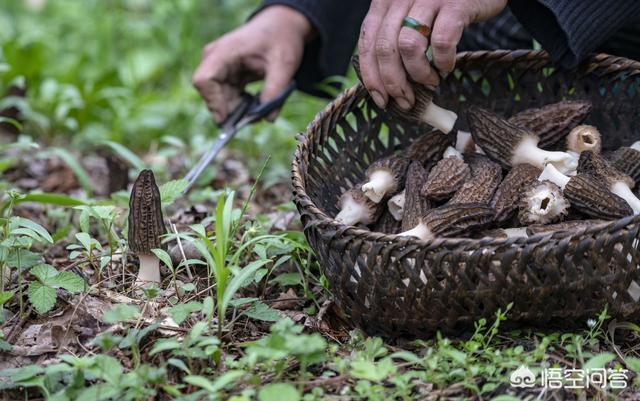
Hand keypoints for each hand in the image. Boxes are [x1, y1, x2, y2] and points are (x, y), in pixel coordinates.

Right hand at [193, 6, 312, 123]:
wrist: (281, 27)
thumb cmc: (281, 39)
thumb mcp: (284, 64)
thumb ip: (275, 91)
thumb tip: (268, 119)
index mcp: (224, 52)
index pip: (204, 80)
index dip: (213, 102)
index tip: (228, 119)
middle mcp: (215, 60)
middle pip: (211, 94)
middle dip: (231, 110)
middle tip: (254, 117)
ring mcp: (219, 68)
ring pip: (220, 99)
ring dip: (238, 108)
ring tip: (261, 106)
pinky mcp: (226, 76)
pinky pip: (228, 97)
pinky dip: (241, 104)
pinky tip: (257, 101)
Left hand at [358, 0, 506, 108]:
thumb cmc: (440, 6)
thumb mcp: (408, 15)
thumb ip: (392, 39)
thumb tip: (383, 86)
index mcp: (383, 2)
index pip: (367, 43)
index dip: (371, 76)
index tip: (381, 99)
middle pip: (385, 48)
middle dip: (394, 83)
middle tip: (406, 100)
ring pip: (408, 46)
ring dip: (418, 74)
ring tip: (430, 82)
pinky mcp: (455, 4)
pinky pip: (442, 41)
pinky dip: (443, 61)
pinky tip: (447, 67)